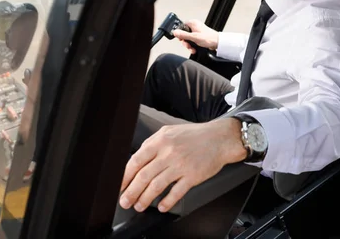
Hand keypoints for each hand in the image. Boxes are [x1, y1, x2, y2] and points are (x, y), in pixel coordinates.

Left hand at [119, 118, 245, 212]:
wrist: (219, 139)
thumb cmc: (194, 136)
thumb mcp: (169, 132)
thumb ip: (152, 144)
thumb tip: (137, 160)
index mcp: (161, 141)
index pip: (136, 160)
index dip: (125, 176)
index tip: (120, 185)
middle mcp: (169, 153)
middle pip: (144, 175)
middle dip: (131, 191)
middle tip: (125, 201)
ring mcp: (181, 165)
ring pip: (157, 185)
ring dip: (145, 198)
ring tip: (139, 206)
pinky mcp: (193, 176)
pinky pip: (176, 192)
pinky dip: (167, 202)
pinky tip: (161, 207)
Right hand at [172, 20, 218, 53]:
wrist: (218, 43)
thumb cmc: (209, 38)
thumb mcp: (194, 37)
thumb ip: (183, 35)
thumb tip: (175, 32)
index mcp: (193, 23)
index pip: (182, 27)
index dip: (180, 34)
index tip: (181, 39)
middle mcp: (195, 26)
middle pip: (184, 34)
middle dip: (186, 42)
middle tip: (188, 45)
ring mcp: (197, 32)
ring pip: (189, 39)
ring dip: (189, 45)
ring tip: (192, 49)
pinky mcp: (199, 37)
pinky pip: (193, 41)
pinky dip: (193, 46)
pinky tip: (194, 49)